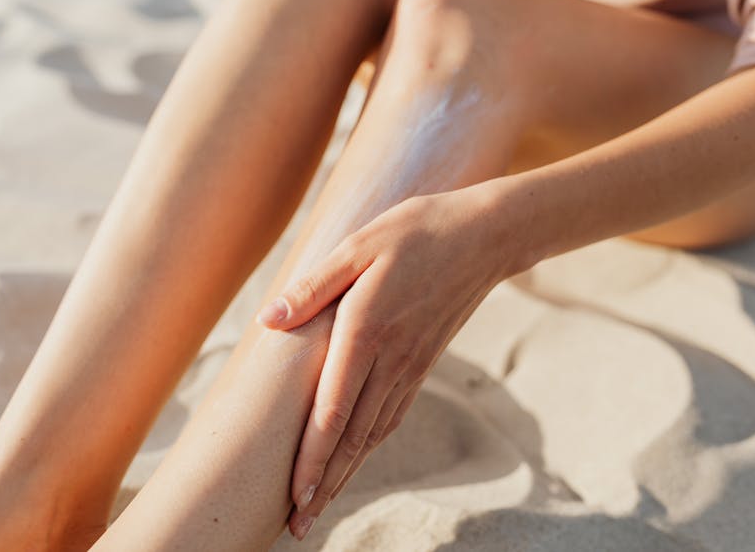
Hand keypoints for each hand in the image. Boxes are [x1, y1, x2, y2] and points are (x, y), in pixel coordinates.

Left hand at [254, 185, 520, 539]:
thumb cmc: (416, 232)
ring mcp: (411, 365)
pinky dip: (370, 446)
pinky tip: (355, 460)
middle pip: (351, 437)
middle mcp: (390, 359)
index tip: (293, 498)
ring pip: (372, 434)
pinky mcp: (422, 363)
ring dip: (344, 474)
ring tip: (319, 507)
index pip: (333, 411)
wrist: (485, 236)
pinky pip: (392, 415)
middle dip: (322, 485)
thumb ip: (314, 287)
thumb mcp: (359, 244)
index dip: (311, 460)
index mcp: (366, 330)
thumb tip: (268, 319)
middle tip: (297, 526)